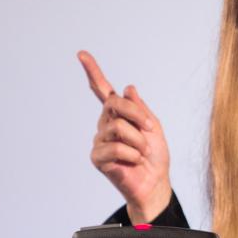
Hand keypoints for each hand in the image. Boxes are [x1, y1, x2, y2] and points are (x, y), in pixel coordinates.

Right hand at [78, 50, 171, 222]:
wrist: (155, 183)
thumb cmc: (155, 156)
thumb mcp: (153, 127)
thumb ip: (140, 108)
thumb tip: (128, 88)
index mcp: (119, 114)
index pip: (102, 90)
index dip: (93, 72)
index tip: (82, 54)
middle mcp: (105, 124)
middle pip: (115, 103)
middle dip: (138, 115)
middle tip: (150, 131)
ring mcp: (99, 140)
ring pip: (118, 127)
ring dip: (139, 141)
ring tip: (142, 153)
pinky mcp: (97, 157)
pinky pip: (115, 147)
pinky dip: (132, 155)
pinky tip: (134, 162)